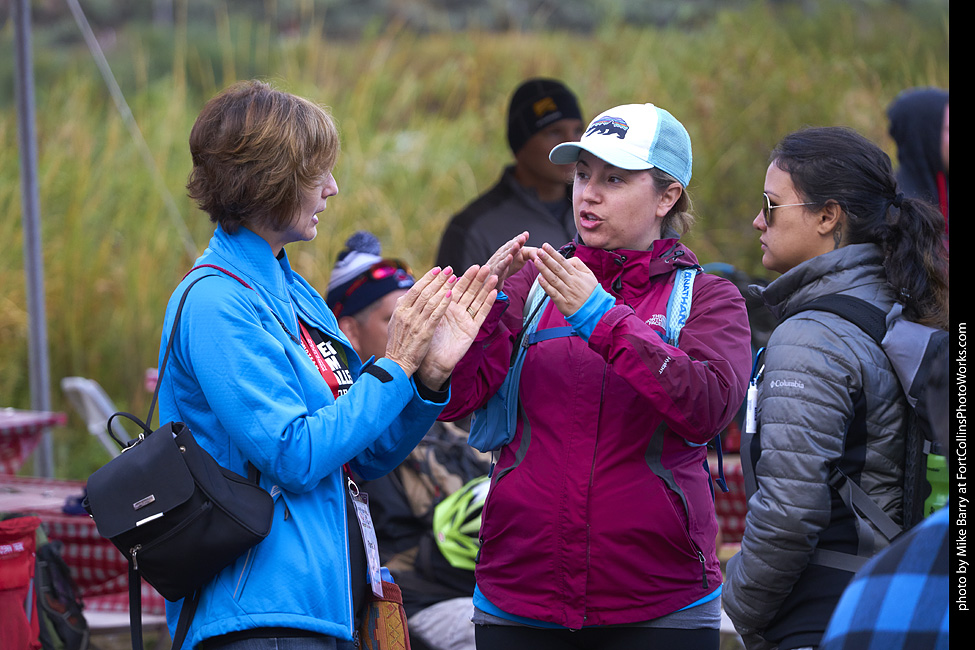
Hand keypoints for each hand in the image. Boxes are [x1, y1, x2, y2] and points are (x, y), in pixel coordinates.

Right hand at [384, 267, 455, 376]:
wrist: (397, 363)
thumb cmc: (399, 343)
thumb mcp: (397, 322)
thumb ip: (404, 308)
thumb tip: (410, 294)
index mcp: (400, 310)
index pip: (415, 289)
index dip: (428, 278)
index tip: (438, 270)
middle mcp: (406, 314)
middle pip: (424, 291)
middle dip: (438, 279)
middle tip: (449, 269)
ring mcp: (415, 323)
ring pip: (431, 300)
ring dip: (443, 287)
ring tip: (454, 278)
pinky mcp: (424, 333)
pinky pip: (435, 315)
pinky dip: (443, 304)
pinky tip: (451, 295)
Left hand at [417, 264, 497, 387]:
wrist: (430, 360)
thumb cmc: (426, 339)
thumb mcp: (428, 316)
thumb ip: (434, 300)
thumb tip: (434, 281)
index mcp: (446, 306)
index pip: (457, 288)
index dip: (464, 277)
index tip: (473, 266)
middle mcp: (458, 311)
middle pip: (470, 291)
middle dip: (477, 279)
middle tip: (485, 266)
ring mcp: (466, 320)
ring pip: (477, 300)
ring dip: (485, 287)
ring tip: (493, 275)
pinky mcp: (472, 329)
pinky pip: (481, 314)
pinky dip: (488, 303)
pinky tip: (494, 292)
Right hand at [485, 232, 534, 291]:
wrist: (485, 283)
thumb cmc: (497, 272)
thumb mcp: (506, 262)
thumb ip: (513, 253)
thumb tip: (520, 245)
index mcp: (503, 253)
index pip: (511, 244)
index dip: (518, 239)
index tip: (526, 234)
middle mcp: (499, 256)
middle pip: (509, 247)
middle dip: (516, 241)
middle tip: (523, 237)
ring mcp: (496, 263)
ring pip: (505, 255)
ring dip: (511, 249)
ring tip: (518, 244)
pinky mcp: (495, 272)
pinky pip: (501, 266)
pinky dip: (505, 262)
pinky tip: (510, 258)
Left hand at [532, 243, 598, 317]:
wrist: (596, 310)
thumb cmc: (591, 293)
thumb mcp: (589, 274)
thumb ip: (579, 264)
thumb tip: (567, 259)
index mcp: (576, 275)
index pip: (563, 261)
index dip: (553, 253)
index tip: (546, 247)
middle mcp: (571, 282)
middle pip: (557, 268)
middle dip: (547, 259)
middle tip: (539, 251)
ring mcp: (567, 292)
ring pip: (553, 279)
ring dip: (544, 269)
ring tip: (537, 261)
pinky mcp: (563, 303)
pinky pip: (553, 293)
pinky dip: (546, 286)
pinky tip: (540, 279)